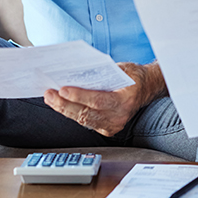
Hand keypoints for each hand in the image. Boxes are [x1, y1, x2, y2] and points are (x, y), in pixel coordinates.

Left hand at [43, 62, 166, 136]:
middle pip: (86, 113)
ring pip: (83, 120)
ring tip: (51, 99)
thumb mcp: (121, 68)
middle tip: (49, 94)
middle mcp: (119, 116)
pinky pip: (86, 122)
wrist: (147, 88)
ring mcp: (113, 125)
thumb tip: (77, 72)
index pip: (98, 100)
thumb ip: (102, 73)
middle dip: (64, 104)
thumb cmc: (133, 76)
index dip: (79, 96)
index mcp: (125, 100)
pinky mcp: (108, 129)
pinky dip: (73, 114)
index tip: (62, 89)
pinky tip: (62, 106)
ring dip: (64, 109)